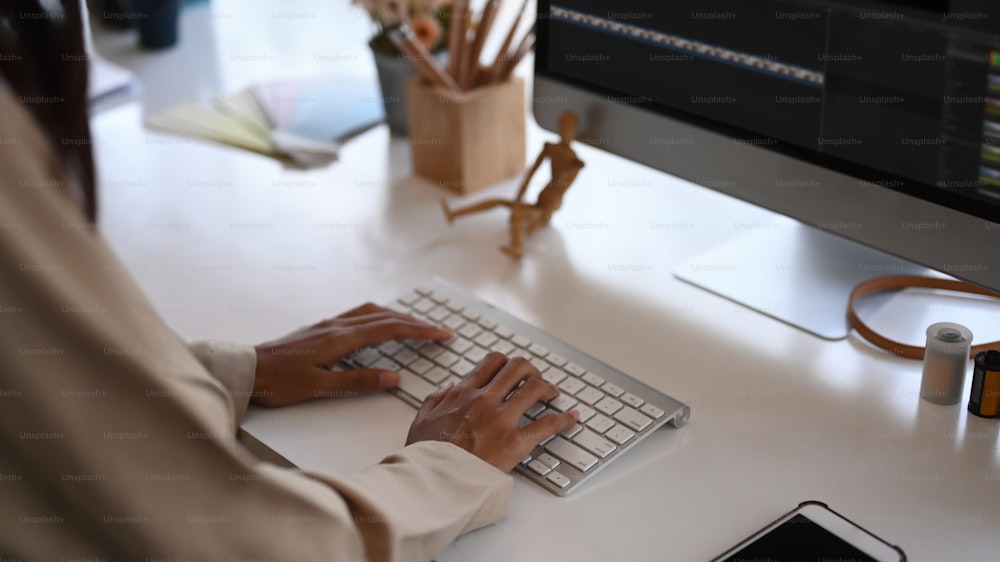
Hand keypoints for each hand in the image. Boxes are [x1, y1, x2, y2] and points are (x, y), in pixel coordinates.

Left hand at [252, 303, 450, 406]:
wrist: (247, 369)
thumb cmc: (279, 382)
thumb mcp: (321, 387)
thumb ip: (359, 381)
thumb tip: (395, 377)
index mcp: (341, 338)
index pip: (390, 330)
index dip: (419, 331)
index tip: (442, 333)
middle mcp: (337, 325)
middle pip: (386, 317)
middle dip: (416, 323)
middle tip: (440, 330)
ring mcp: (328, 324)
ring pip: (372, 312)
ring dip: (398, 316)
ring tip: (416, 325)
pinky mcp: (321, 328)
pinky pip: (358, 315)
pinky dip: (379, 317)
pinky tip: (379, 326)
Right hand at [405, 352, 577, 471]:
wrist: (432, 481)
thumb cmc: (426, 455)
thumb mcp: (421, 420)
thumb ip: (435, 399)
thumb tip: (448, 386)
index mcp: (463, 393)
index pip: (492, 362)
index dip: (508, 363)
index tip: (513, 371)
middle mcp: (485, 399)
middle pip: (518, 368)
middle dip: (531, 370)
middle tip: (535, 379)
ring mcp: (501, 419)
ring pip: (535, 387)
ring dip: (548, 387)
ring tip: (553, 394)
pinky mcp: (515, 442)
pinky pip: (547, 424)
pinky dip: (564, 419)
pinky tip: (571, 419)